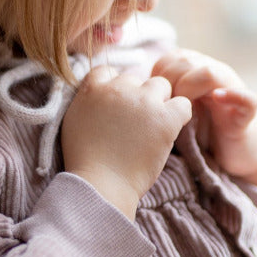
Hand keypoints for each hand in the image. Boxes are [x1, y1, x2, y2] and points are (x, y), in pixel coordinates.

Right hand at [61, 66, 191, 218]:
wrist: (100, 184)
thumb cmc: (85, 162)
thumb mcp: (73, 122)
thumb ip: (87, 102)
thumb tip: (100, 96)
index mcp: (92, 89)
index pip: (108, 71)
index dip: (115, 88)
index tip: (116, 109)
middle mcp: (118, 88)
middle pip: (135, 79)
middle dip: (136, 98)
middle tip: (135, 125)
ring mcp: (143, 101)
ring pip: (161, 85)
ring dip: (159, 102)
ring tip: (153, 128)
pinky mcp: (165, 118)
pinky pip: (183, 104)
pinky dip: (179, 116)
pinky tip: (169, 131)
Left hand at [151, 50, 256, 197]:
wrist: (235, 153)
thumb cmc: (198, 133)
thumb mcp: (172, 113)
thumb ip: (156, 100)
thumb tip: (126, 99)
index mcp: (193, 71)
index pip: (169, 58)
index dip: (155, 76)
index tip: (147, 98)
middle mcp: (213, 74)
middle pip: (186, 62)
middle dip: (168, 81)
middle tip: (160, 107)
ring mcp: (232, 90)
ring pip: (211, 72)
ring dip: (190, 87)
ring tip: (182, 109)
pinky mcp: (246, 114)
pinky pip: (247, 98)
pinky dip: (232, 96)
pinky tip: (217, 99)